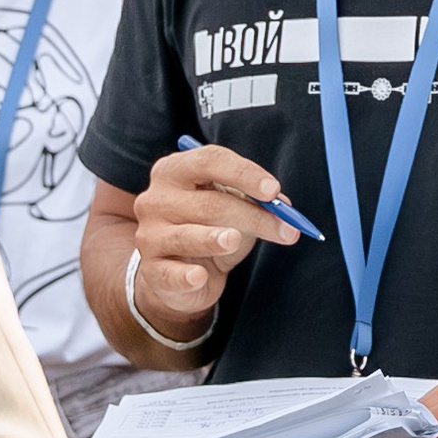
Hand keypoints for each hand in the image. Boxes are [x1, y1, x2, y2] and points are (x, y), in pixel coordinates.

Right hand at [130, 141, 304, 335]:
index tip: (273, 190)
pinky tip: (200, 276)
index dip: (243, 173)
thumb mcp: (233, 207)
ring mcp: (149, 235)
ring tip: (235, 239)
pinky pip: (171, 273)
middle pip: (208, 203)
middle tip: (287, 229)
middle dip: (253, 216)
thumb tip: (282, 206)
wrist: (180, 273)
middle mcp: (156, 199)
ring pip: (188, 235)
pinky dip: (187, 275)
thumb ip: (255, 201)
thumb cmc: (209, 229)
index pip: (208, 161)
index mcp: (175, 171)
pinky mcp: (151, 270)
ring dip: (216, 239)